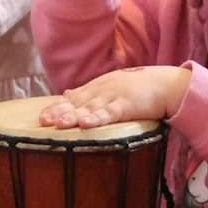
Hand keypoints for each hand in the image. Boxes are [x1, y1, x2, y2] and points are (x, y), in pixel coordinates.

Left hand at [40, 66, 191, 128]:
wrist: (165, 83)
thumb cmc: (138, 88)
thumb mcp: (110, 87)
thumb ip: (88, 93)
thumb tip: (66, 94)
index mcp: (97, 88)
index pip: (72, 99)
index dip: (56, 108)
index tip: (41, 117)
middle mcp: (102, 91)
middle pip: (77, 103)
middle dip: (59, 112)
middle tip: (43, 121)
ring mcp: (114, 97)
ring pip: (90, 108)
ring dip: (73, 116)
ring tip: (58, 124)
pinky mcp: (127, 104)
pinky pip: (110, 113)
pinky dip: (98, 118)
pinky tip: (86, 124)